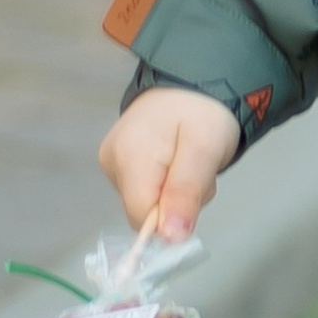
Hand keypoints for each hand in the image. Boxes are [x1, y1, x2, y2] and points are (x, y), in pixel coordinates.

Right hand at [98, 86, 240, 239]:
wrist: (194, 79)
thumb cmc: (204, 112)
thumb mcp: (205, 150)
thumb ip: (186, 193)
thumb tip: (169, 238)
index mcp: (129, 157)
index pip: (141, 216)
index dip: (169, 219)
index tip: (194, 197)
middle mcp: (111, 162)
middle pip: (143, 211)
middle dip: (176, 204)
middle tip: (199, 173)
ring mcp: (112, 161)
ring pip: (146, 203)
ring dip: (176, 194)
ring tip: (192, 162)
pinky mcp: (119, 161)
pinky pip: (145, 190)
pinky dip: (168, 184)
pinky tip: (179, 162)